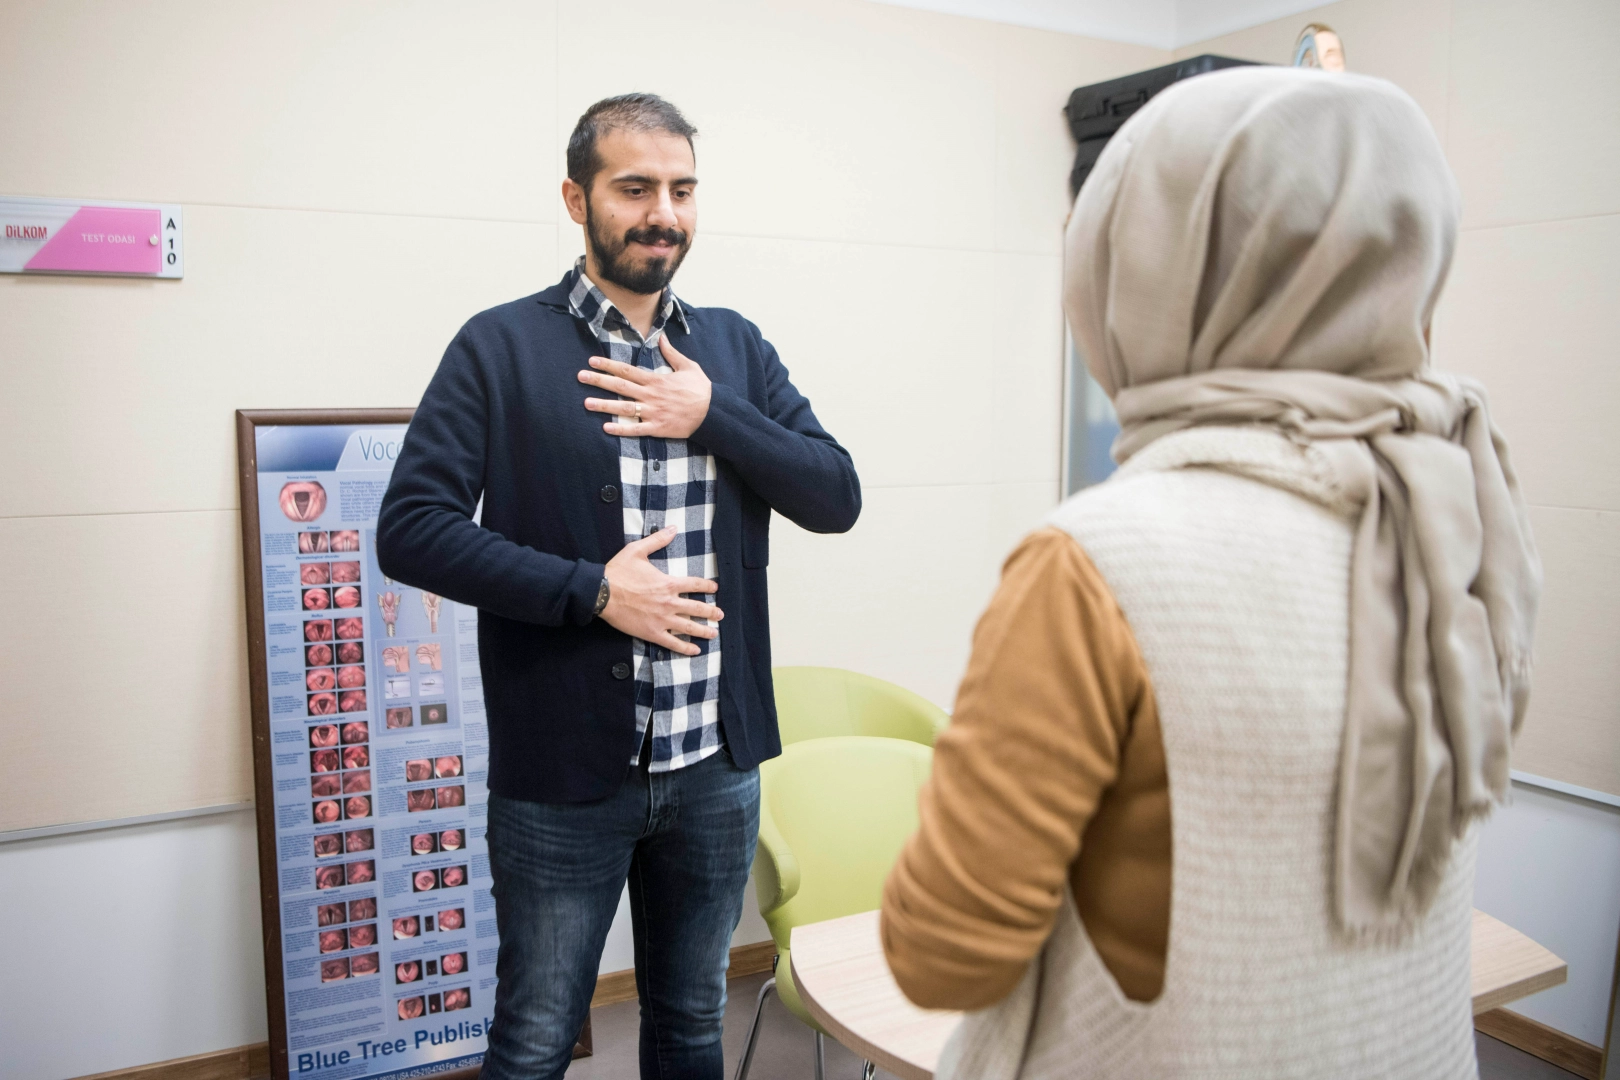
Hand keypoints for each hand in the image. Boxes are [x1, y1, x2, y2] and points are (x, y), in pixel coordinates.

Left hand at [580, 336, 711, 438]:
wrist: (713, 413)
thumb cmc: (701, 389)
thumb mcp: (688, 366)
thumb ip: (672, 353)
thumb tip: (661, 338)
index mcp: (656, 380)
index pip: (627, 370)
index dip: (608, 365)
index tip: (592, 361)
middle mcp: (651, 395)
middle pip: (620, 386)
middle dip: (599, 381)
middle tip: (580, 376)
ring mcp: (653, 412)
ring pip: (624, 408)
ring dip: (605, 405)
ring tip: (586, 403)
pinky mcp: (658, 428)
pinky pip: (637, 429)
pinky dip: (621, 430)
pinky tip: (606, 428)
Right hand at [600, 526, 721, 655]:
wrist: (602, 593)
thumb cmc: (618, 571)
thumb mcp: (637, 550)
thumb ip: (657, 540)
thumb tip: (673, 528)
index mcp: (668, 583)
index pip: (694, 585)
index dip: (707, 586)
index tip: (714, 589)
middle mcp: (669, 603)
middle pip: (697, 608)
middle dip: (711, 612)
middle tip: (720, 615)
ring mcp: (662, 620)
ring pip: (689, 627)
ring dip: (704, 631)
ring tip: (714, 633)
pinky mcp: (652, 633)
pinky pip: (672, 642)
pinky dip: (685, 648)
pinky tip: (695, 651)